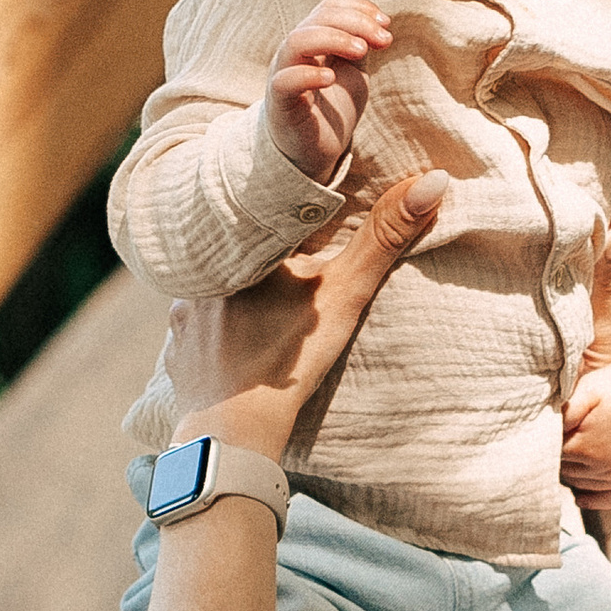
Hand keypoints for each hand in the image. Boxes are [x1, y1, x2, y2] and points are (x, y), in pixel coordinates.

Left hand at [169, 170, 447, 458]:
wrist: (236, 430)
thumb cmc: (289, 358)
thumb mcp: (344, 293)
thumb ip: (383, 238)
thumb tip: (433, 180)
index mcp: (237, 247)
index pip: (264, 213)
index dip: (288, 216)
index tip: (309, 225)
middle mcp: (199, 273)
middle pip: (238, 250)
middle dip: (261, 254)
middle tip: (289, 266)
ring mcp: (183, 313)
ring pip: (214, 288)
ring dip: (236, 292)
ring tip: (262, 305)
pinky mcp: (177, 349)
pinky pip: (196, 326)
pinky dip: (216, 330)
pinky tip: (235, 340)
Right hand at [265, 0, 391, 179]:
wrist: (315, 150)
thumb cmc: (332, 107)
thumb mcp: (354, 71)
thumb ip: (362, 46)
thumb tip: (380, 25)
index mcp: (313, 39)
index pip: (329, 7)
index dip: (359, 7)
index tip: (387, 23)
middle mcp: (295, 51)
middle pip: (318, 18)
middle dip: (355, 23)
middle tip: (383, 39)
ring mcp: (284, 73)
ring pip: (298, 41)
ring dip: (334, 39)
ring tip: (361, 51)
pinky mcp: (280, 101)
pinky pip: (285, 80)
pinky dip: (308, 74)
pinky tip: (331, 78)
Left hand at [560, 352, 610, 525]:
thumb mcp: (590, 388)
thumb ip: (565, 410)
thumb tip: (546, 430)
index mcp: (586, 446)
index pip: (552, 455)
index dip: (548, 443)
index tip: (548, 432)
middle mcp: (606, 467)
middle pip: (566, 472)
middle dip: (560, 458)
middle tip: (560, 443)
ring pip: (583, 486)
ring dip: (574, 474)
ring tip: (574, 456)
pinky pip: (610, 500)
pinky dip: (593, 499)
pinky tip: (581, 497)